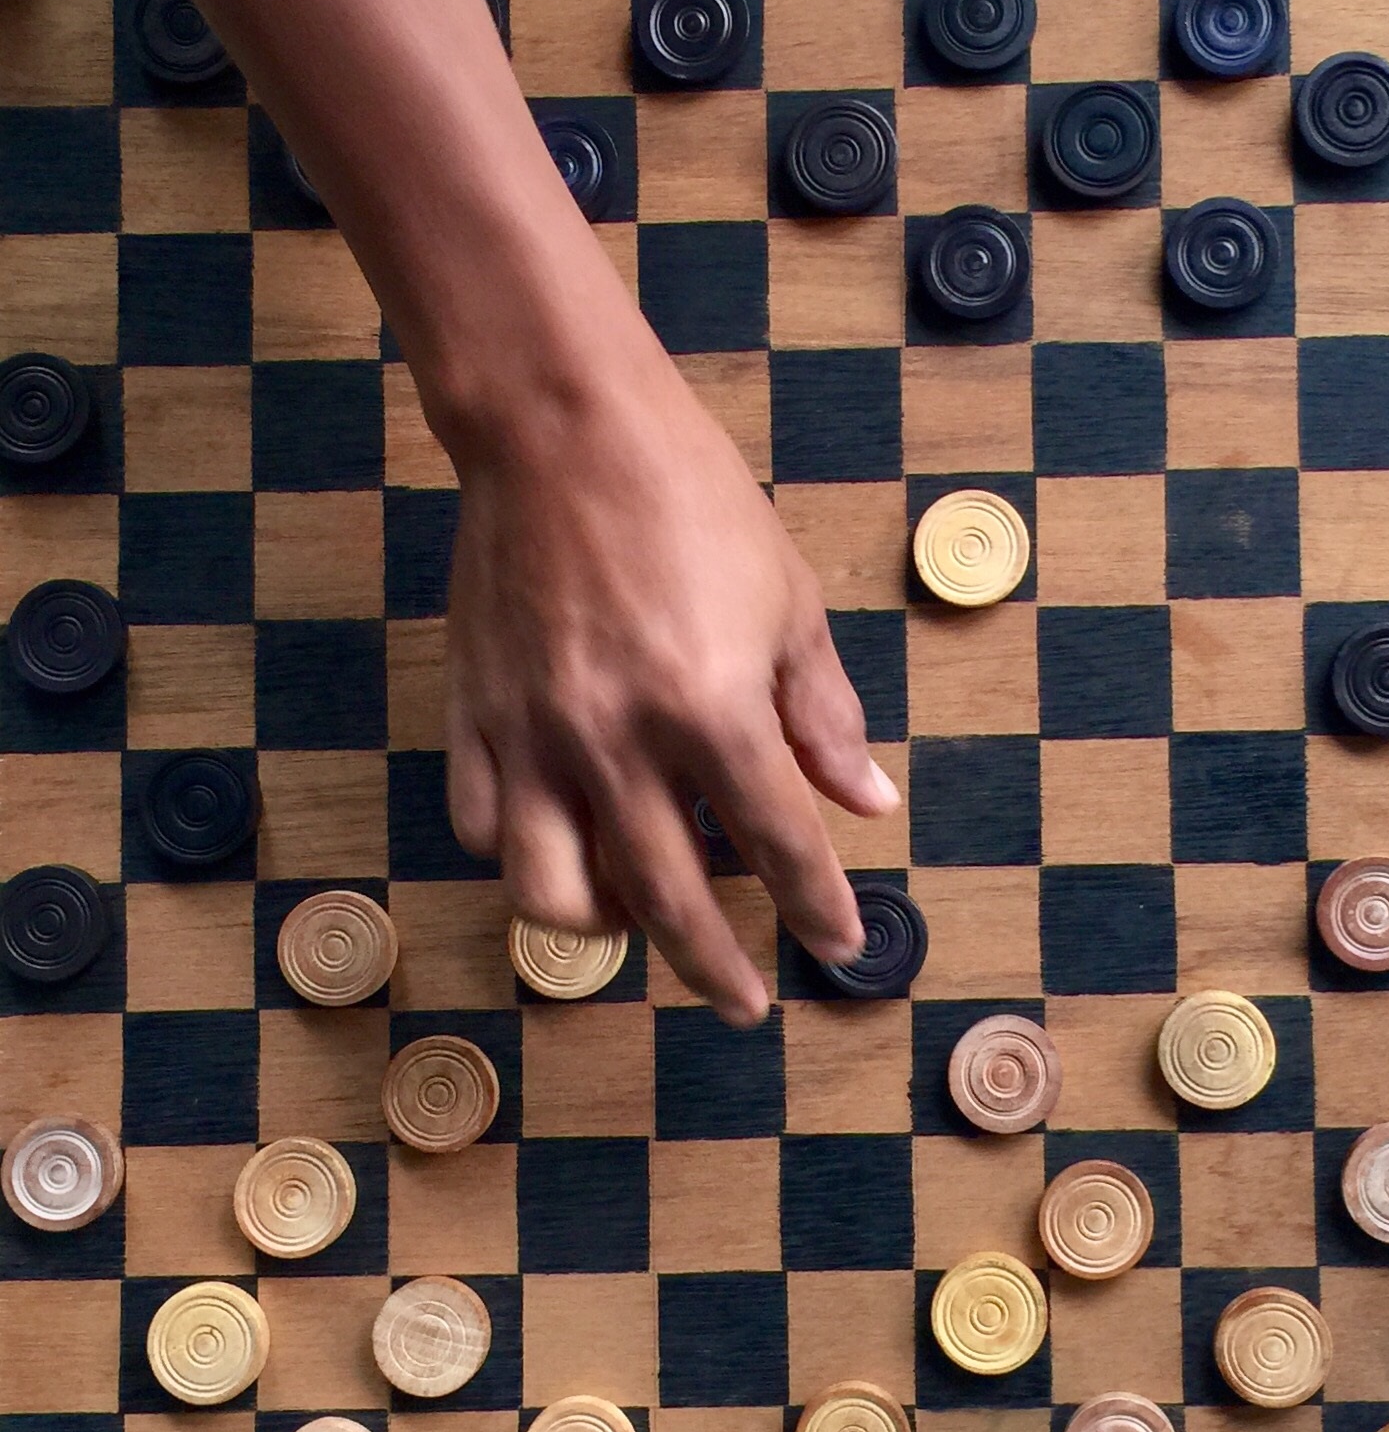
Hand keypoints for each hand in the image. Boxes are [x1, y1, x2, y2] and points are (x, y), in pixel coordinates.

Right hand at [441, 337, 900, 1026]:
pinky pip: (484, 826)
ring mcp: (535, 736)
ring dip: (605, 930)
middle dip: (720, 968)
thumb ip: (823, 714)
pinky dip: (522, 855)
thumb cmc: (692, 500)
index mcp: (711, 709)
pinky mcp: (475, 714)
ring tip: (637, 925)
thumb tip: (870, 801)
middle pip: (672, 900)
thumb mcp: (787, 601)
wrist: (561, 428)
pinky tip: (558, 845)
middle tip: (747, 1003)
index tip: (843, 946)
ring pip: (553, 892)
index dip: (820, 908)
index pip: (781, 846)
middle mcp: (619, 743)